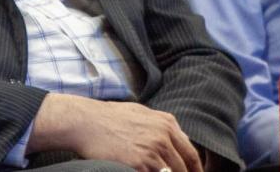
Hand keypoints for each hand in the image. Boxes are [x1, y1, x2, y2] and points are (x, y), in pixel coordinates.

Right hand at [28, 93, 202, 171]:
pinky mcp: (140, 164)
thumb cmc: (108, 117)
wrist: (85, 122)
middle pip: (184, 167)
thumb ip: (160, 126)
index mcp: (167, 123)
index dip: (195, 169)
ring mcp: (153, 151)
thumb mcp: (140, 112)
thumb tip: (174, 139)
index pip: (191, 153)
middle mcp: (164, 136)